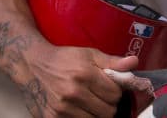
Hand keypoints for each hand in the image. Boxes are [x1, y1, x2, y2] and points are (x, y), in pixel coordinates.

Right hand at [24, 45, 138, 116]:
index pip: (115, 94)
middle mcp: (73, 93)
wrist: (32, 65)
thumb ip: (112, 62)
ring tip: (91, 103)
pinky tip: (80, 109)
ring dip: (97, 113)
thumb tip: (134, 62)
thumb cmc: (64, 58)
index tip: (110, 87)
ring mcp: (62, 109)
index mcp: (85, 75)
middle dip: (109, 105)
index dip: (116, 92)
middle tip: (102, 97)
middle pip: (108, 111)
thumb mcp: (89, 54)